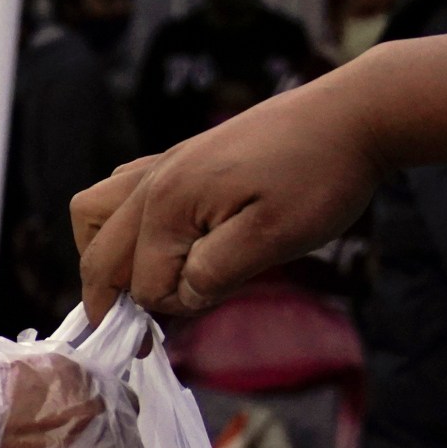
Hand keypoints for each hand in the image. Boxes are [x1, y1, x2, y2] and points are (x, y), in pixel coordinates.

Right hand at [72, 74, 385, 319]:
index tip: (202, 313)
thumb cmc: (320, 178)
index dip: (168, 309)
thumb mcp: (274, 239)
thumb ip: (214, 273)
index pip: (143, 283)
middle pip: (100, 254)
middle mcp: (151, 181)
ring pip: (93, 214)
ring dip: (104, 256)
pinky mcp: (180, 156)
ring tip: (137, 283)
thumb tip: (177, 296)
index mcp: (167, 203)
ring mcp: (162, 164)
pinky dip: (122, 224)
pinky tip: (161, 240)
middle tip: (145, 334)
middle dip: (111, 299)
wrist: (353, 114)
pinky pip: (119, 190)